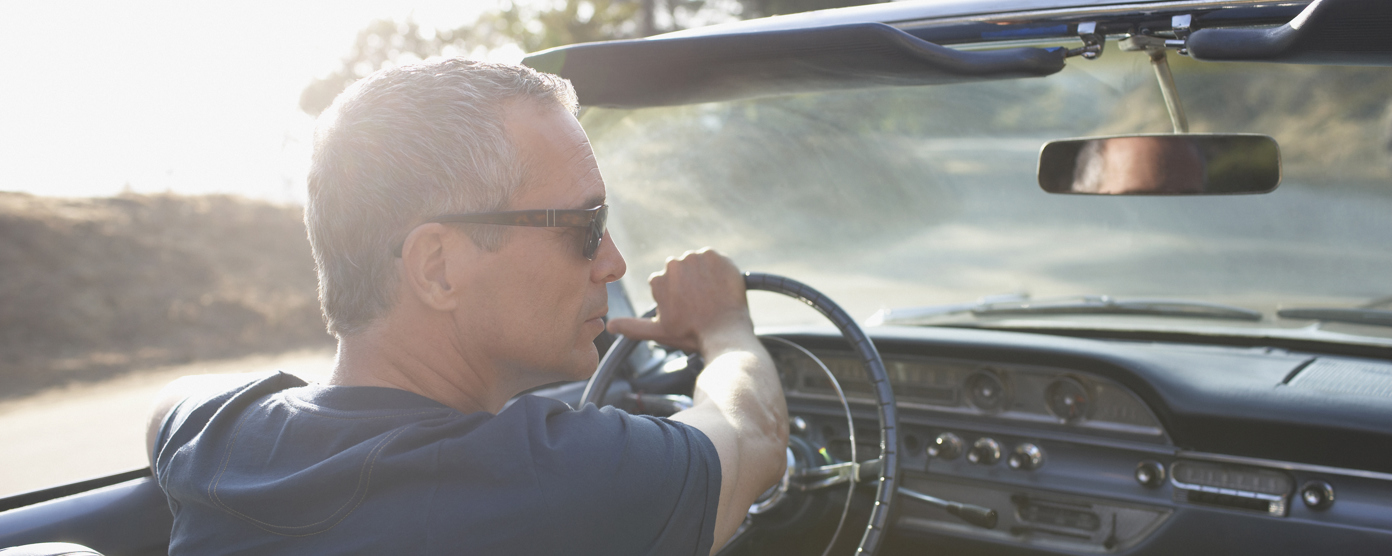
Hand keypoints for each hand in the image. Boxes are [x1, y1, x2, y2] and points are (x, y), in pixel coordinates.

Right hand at [606, 248, 753, 354]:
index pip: (667, 282)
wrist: (724, 332)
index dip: (678, 297)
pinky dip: (719, 272)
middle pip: (682, 271)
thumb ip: (632, 326)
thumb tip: (609, 325)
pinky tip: (720, 289)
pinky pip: (716, 260)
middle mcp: (674, 264)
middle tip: (700, 304)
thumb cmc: (691, 334)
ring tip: (711, 298)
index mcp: (658, 280)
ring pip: (698, 265)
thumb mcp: (658, 331)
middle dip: (689, 284)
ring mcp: (696, 258)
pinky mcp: (717, 256)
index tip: (688, 309)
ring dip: (704, 277)